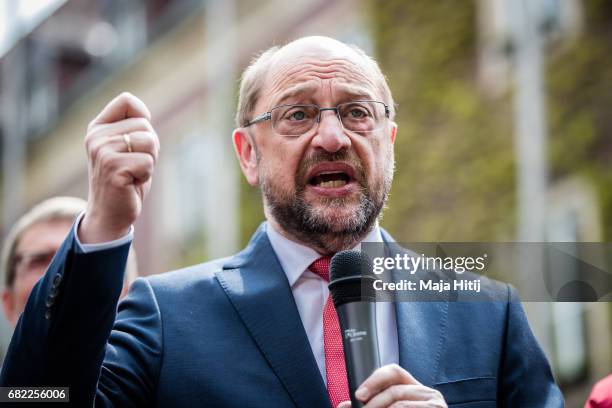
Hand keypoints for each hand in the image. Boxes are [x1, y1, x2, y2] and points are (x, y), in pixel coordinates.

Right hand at [79, 92, 159, 242]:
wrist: (110, 214)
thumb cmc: (126, 179)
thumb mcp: (127, 148)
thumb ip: (133, 128)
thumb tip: (144, 114)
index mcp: (98, 128)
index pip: (127, 100)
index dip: (143, 118)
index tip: (136, 141)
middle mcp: (96, 137)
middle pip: (145, 125)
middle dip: (150, 148)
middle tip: (134, 165)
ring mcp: (102, 152)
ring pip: (150, 142)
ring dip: (149, 161)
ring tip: (133, 173)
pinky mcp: (112, 168)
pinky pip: (148, 162)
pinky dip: (146, 175)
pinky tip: (131, 183)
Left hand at [337, 364, 445, 407]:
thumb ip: (371, 405)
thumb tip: (343, 406)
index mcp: (414, 388)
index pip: (394, 371)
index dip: (374, 380)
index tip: (359, 395)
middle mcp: (427, 393)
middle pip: (394, 389)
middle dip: (373, 403)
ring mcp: (435, 404)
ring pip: (400, 402)